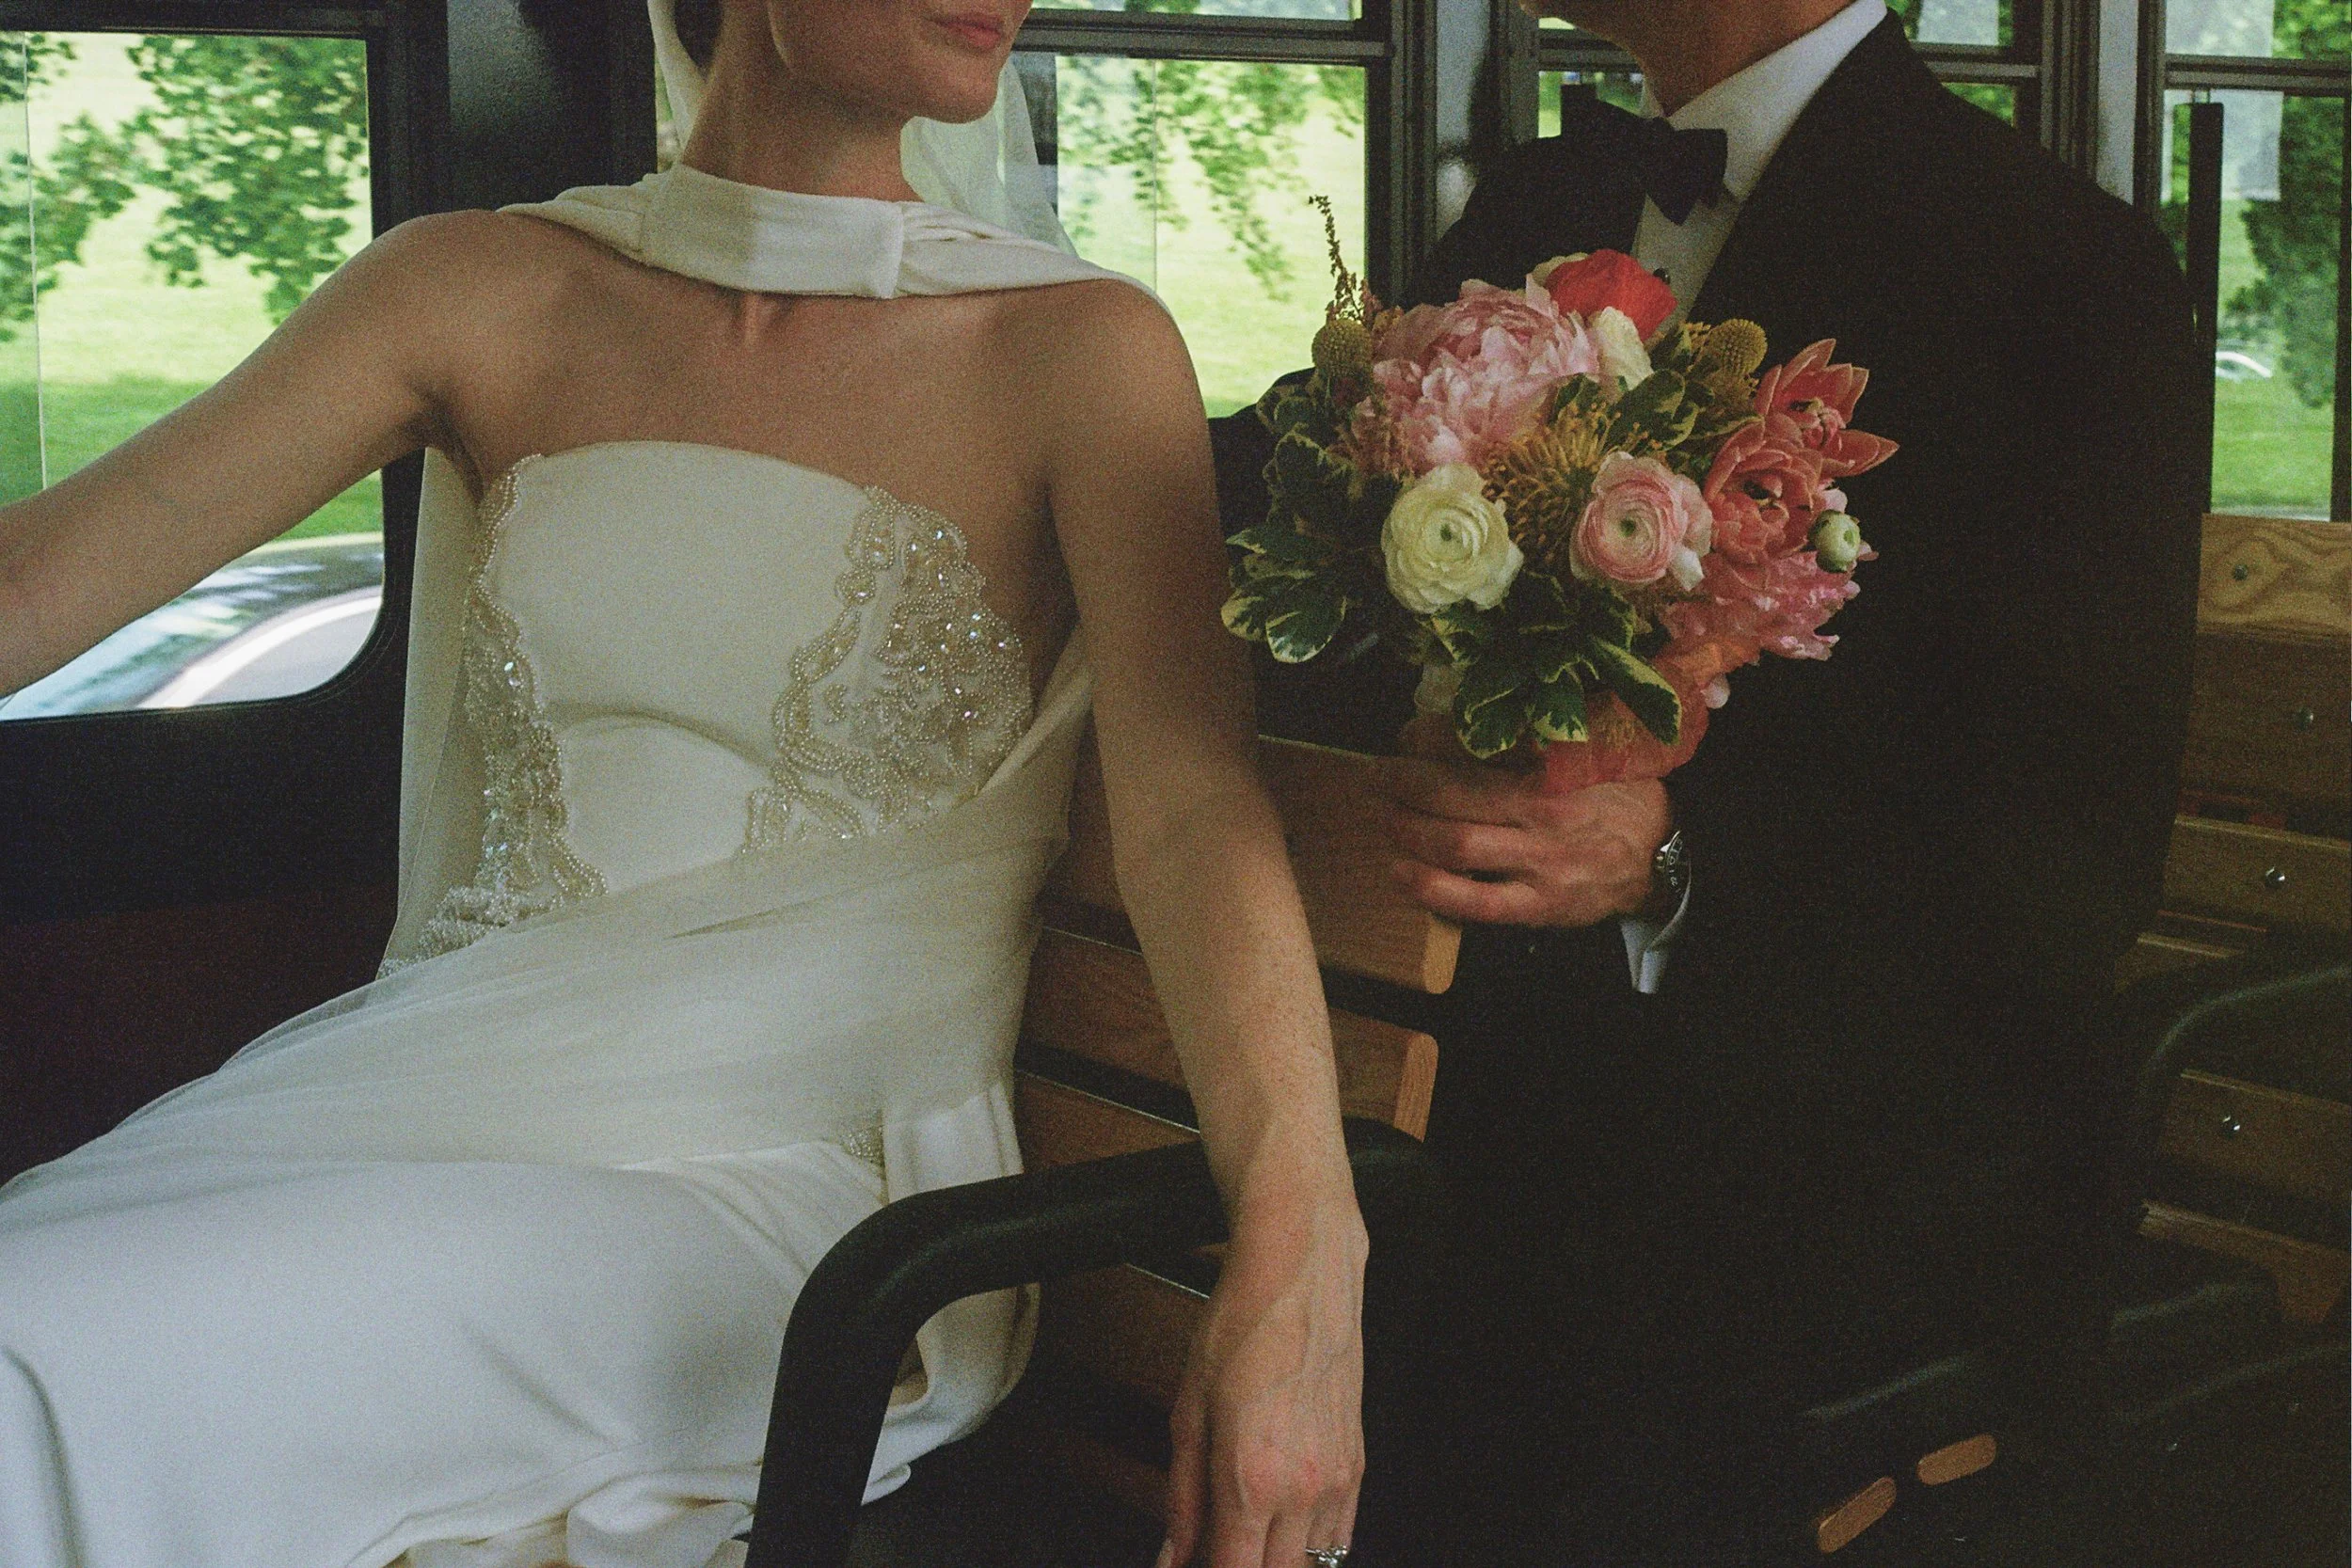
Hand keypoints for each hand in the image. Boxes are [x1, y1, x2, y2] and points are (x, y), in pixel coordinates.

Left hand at [1160, 1184, 1367, 1567]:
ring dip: (1274, 1562)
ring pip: (1311, 1565)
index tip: (1190, 1566)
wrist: (1299, 1273)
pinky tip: (1280, 1528)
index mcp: (1252, 1480)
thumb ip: (1181, 1498)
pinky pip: (1340, 1537)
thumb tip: (1173, 1555)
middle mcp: (1303, 1490)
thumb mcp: (1188, 1412)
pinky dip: (1310, 1547)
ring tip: (1240, 1538)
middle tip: (1209, 1548)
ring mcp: (1337, 1480)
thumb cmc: (1243, 1326)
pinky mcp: (1357, 1465)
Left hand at [1376, 753, 1673, 927]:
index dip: (1426, 737)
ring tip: (1383, 818)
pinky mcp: (1537, 906)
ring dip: (1406, 830)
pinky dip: (1430, 889)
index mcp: (1555, 764)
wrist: (1661, 855)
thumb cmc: (1616, 794)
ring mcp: (1539, 862)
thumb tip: (1470, 711)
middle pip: (1450, 795)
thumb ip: (1537, 731)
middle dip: (1401, 783)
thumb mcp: (1590, 747)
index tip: (1406, 734)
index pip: (1475, 743)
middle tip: (1377, 775)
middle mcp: (1543, 811)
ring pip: (1454, 845)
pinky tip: (1401, 874)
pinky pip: (1474, 902)